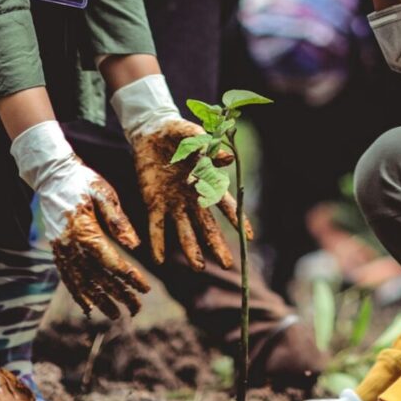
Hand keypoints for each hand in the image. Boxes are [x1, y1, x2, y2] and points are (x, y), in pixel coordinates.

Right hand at [11, 122, 149, 318]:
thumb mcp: (104, 194)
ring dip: (100, 300)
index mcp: (84, 232)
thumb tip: (134, 246)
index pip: (111, 262)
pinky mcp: (57, 249)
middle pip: (98, 278)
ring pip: (81, 282)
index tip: (146, 288)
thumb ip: (119, 221)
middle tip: (137, 309)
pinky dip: (78, 294)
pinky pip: (67, 277)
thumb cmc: (82, 180)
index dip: (129, 278)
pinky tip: (88, 306)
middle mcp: (70, 246)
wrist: (50, 174)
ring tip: (116, 315)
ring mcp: (61, 249)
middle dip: (119, 295)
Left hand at [111, 75, 247, 269]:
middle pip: (207, 226)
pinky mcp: (153, 202)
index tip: (248, 238)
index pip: (225, 205)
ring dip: (191, 249)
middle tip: (227, 265)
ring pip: (184, 231)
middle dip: (217, 245)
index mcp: (206, 182)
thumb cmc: (179, 133)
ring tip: (197, 268)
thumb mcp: (193, 136)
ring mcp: (173, 202)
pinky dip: (158, 242)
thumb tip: (228, 159)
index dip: (237, 220)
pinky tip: (159, 260)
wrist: (152, 132)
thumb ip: (208, 148)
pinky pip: (156, 225)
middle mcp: (193, 198)